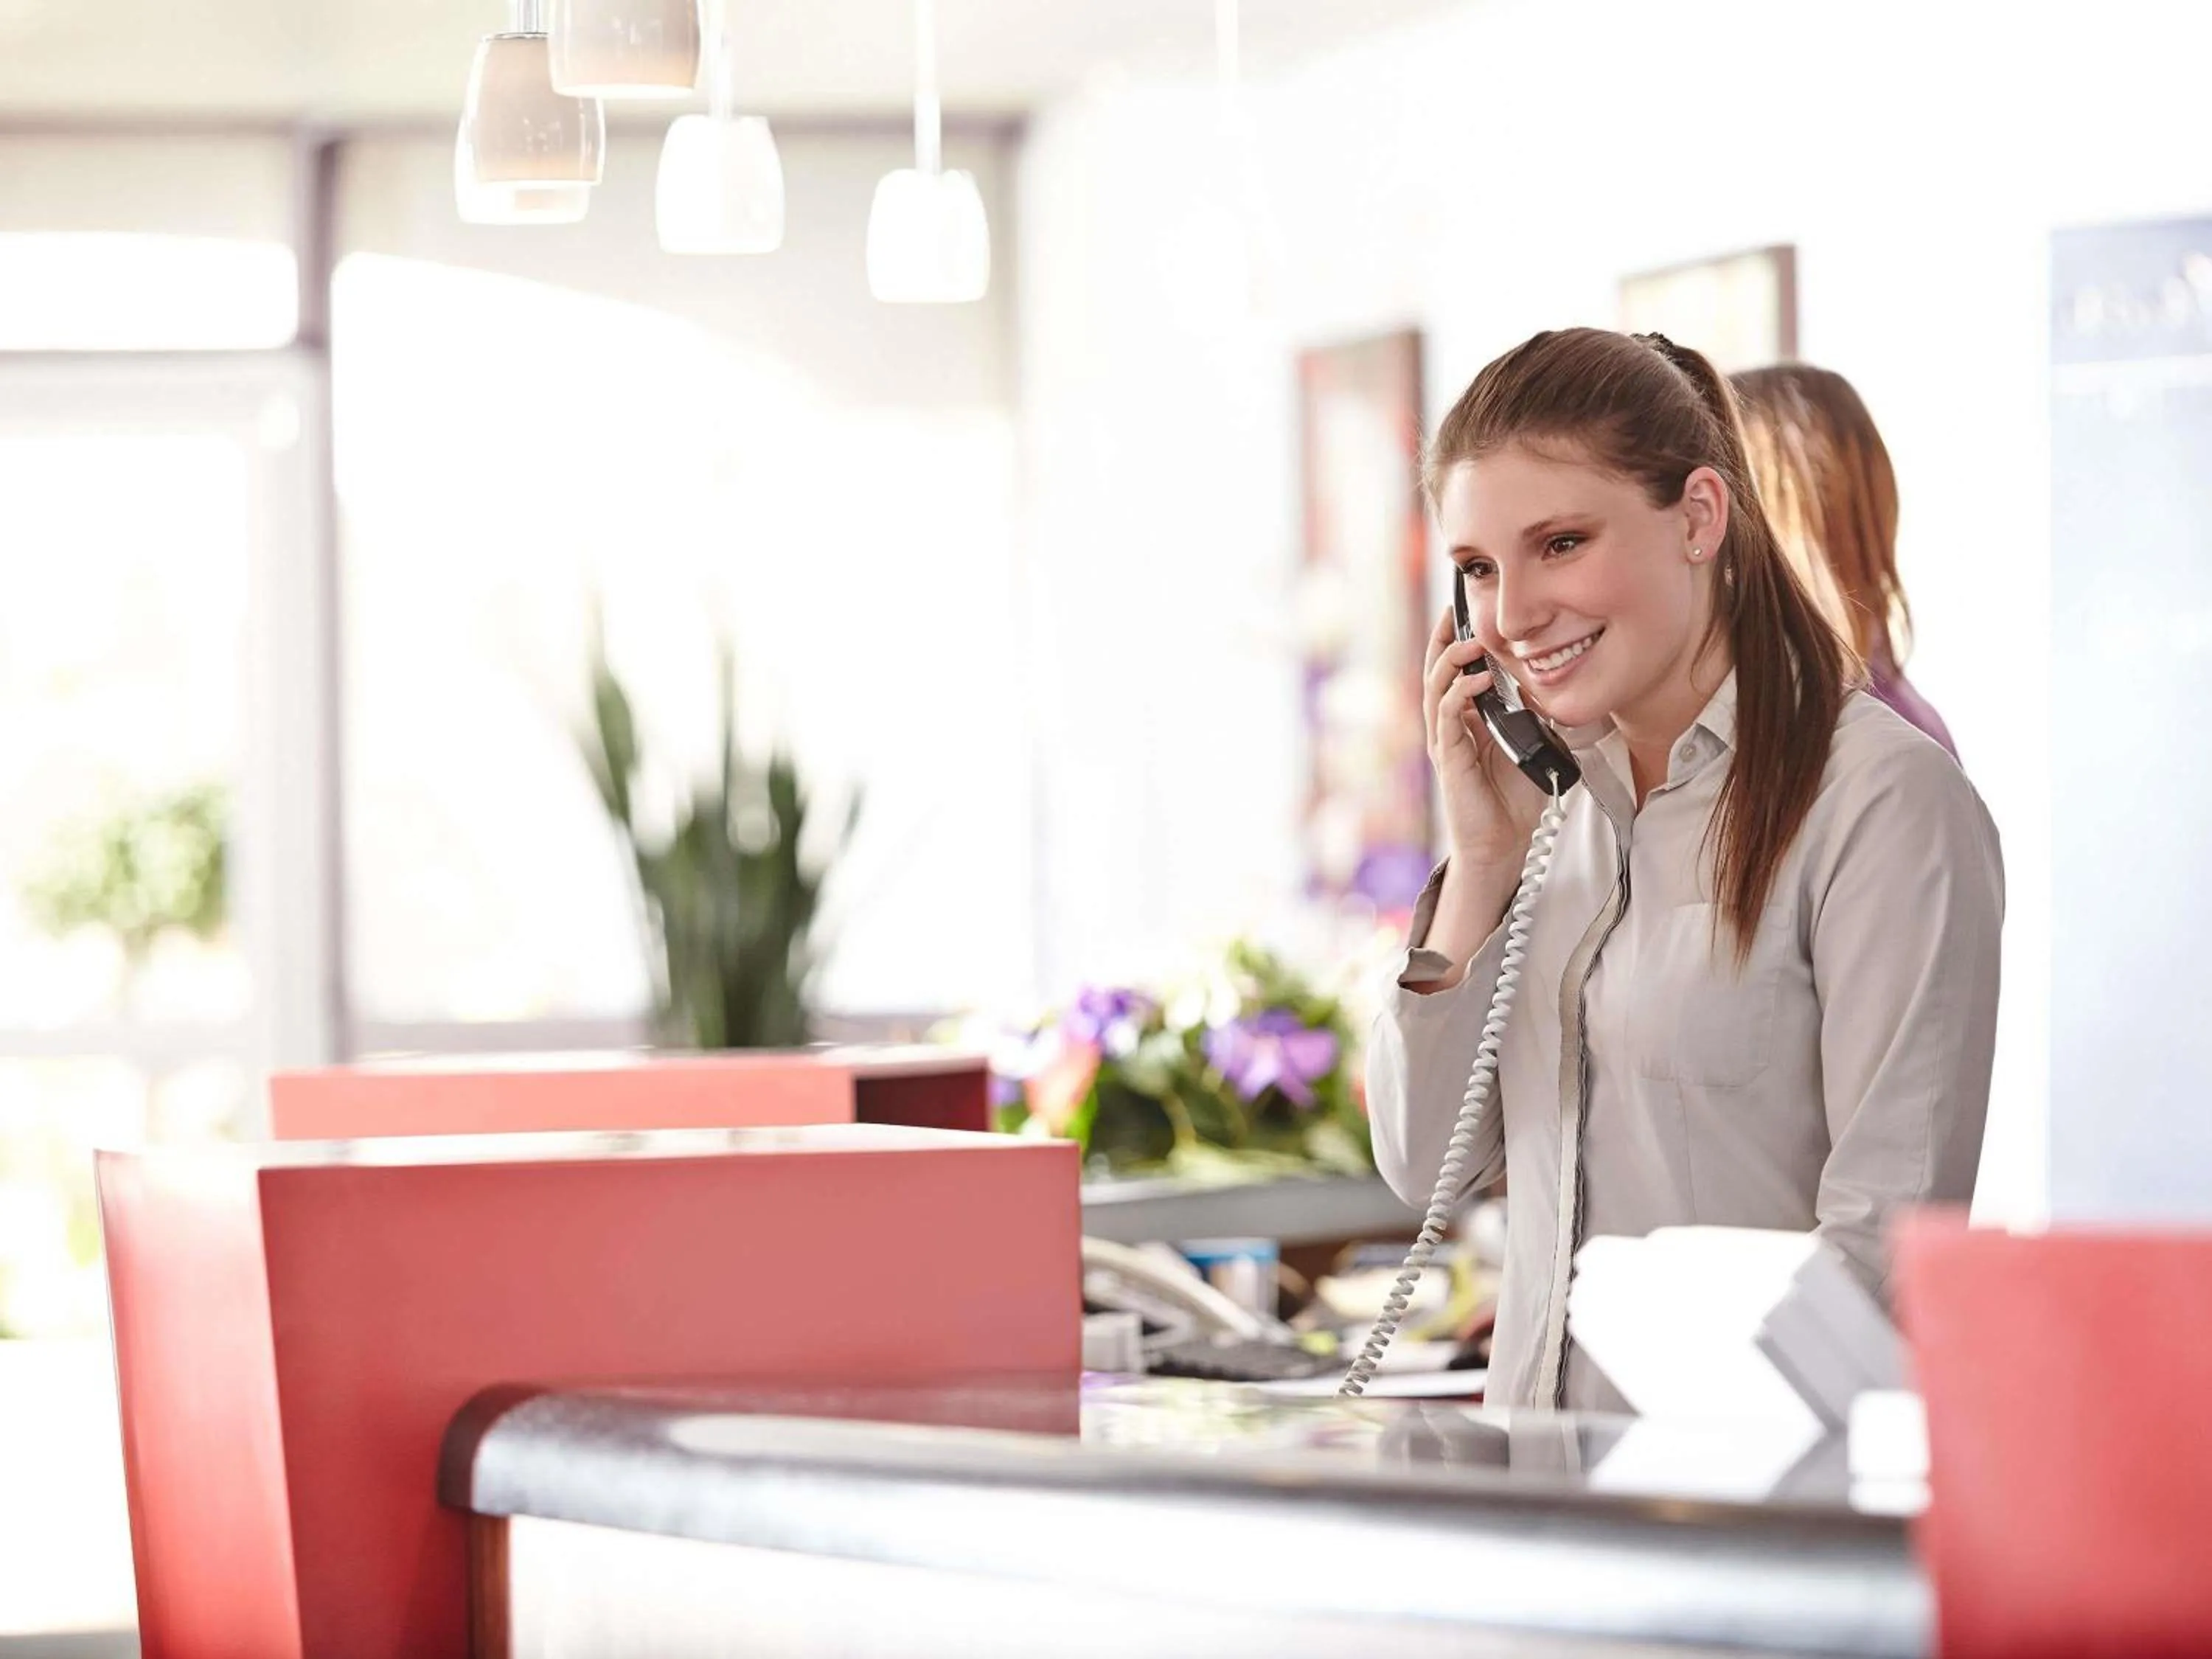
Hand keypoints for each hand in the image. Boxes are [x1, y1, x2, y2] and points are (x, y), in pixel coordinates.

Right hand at [1422, 605, 1550, 875]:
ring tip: (1471, 643)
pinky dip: (1460, 694)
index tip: (1463, 612)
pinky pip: (1447, 717)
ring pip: (1436, 690)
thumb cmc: (1514, 798)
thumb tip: (1549, 679)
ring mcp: (1445, 741)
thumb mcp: (1532, 742)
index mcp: (1466, 720)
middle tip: (1454, 612)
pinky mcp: (1449, 758)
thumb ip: (1532, 712)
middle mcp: (1449, 726)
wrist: (1503, 842)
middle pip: (1435, 672)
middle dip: (1443, 640)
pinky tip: (1479, 679)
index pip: (1454, 671)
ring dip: (1451, 662)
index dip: (1455, 641)